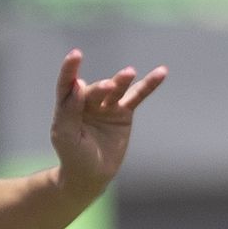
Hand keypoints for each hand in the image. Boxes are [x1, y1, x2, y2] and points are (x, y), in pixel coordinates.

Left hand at [50, 49, 167, 196]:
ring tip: (129, 73)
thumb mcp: (66, 135)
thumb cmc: (73, 154)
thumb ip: (69, 110)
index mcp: (68, 107)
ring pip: (116, 89)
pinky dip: (149, 84)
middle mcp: (87, 102)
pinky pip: (137, 96)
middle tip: (108, 86)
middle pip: (95, 89)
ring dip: (122, 80)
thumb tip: (77, 85)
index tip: (75, 55)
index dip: (69, 69)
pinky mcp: (123, 112)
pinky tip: (162, 72)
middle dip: (101, 87)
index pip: (67, 85)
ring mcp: (106, 105)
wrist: (91, 173)